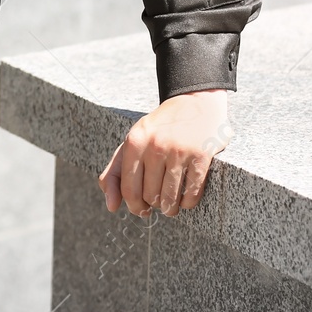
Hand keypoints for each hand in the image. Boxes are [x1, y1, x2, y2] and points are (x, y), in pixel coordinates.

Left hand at [97, 88, 228, 217]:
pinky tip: (185, 197)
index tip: (142, 209)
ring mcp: (179, 151)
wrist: (193, 102)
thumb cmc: (159, 129)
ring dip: (171, 208)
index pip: (129, 189)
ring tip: (172, 205)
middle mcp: (155, 146)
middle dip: (155, 205)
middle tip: (159, 201)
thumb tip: (111, 206)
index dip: (135, 205)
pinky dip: (188, 203)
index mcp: (134, 142)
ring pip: (171, 198)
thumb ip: (115, 173)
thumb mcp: (133, 142)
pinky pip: (191, 194)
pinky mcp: (201, 156)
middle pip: (150, 196)